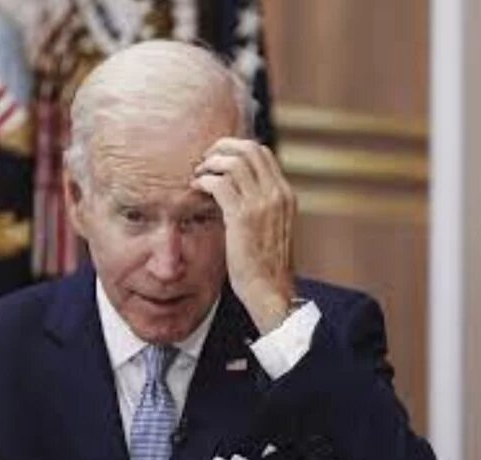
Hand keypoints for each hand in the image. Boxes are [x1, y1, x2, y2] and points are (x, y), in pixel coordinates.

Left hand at [191, 138, 296, 334]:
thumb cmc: (266, 266)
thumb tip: (240, 189)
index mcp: (285, 195)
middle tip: (204, 161)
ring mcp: (261, 204)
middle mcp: (277, 194)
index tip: (218, 157)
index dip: (237, 148)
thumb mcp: (272, 228)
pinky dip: (204, 180)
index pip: (262, 152)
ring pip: (233, 162)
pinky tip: (195, 188)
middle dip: (222, 148)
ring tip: (198, 175)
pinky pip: (219, 183)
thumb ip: (262, 206)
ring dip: (210, 164)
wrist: (271, 291)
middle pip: (248, 149)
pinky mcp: (242, 217)